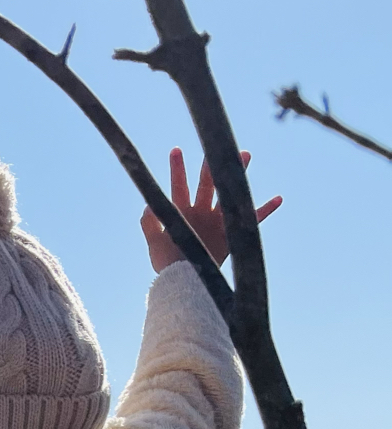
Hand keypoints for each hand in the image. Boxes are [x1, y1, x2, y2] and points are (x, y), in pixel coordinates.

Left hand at [141, 146, 281, 272]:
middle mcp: (200, 212)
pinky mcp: (230, 234)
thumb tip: (149, 202)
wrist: (184, 284)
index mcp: (182, 212)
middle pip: (207, 183)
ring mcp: (216, 221)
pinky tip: (279, 199)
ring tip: (245, 155)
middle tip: (220, 145)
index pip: (178, 186)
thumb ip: (149, 222)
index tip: (176, 150)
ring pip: (228, 194)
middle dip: (212, 165)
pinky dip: (265, 210)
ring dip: (237, 176)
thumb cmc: (167, 264)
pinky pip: (251, 219)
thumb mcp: (154, 242)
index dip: (176, 169)